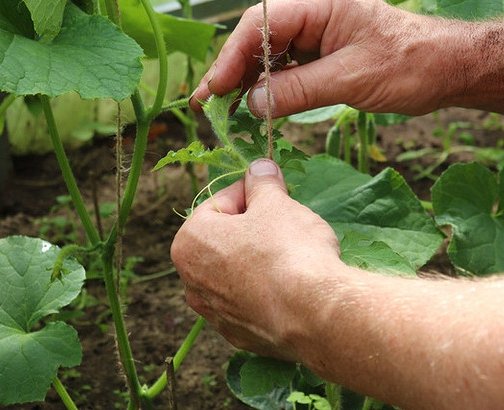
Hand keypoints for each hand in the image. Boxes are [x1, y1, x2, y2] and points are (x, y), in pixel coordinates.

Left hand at [171, 159, 343, 360]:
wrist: (314, 314)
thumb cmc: (288, 250)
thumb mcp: (276, 203)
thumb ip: (263, 183)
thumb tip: (260, 168)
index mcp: (189, 243)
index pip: (221, 203)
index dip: (253, 193)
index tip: (276, 192)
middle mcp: (192, 282)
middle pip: (226, 240)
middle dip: (255, 228)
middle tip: (287, 222)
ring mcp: (215, 314)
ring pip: (238, 273)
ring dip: (260, 260)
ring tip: (294, 254)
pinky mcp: (240, 336)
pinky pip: (252, 302)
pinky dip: (268, 291)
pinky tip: (293, 286)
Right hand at [191, 0, 460, 117]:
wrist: (450, 68)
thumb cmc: (410, 66)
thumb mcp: (352, 80)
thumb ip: (300, 90)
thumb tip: (252, 104)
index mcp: (320, 5)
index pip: (260, 25)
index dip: (232, 56)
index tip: (214, 89)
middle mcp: (315, 14)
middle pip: (258, 38)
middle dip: (232, 70)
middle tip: (208, 106)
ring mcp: (320, 33)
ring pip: (271, 54)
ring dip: (248, 82)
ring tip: (224, 112)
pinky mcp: (326, 54)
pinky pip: (289, 68)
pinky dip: (272, 88)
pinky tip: (257, 108)